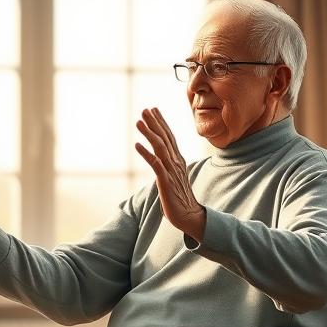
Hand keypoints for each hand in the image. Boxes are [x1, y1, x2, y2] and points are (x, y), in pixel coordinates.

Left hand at [134, 107, 206, 241]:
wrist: (190, 216)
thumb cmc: (180, 199)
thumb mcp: (174, 178)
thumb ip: (169, 166)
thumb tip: (161, 159)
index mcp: (178, 161)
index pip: (170, 137)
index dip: (161, 123)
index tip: (154, 110)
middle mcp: (176, 163)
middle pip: (165, 138)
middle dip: (154, 123)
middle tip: (145, 109)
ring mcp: (171, 171)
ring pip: (160, 148)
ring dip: (149, 133)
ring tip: (139, 121)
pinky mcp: (166, 182)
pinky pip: (155, 165)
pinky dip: (146, 154)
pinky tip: (137, 145)